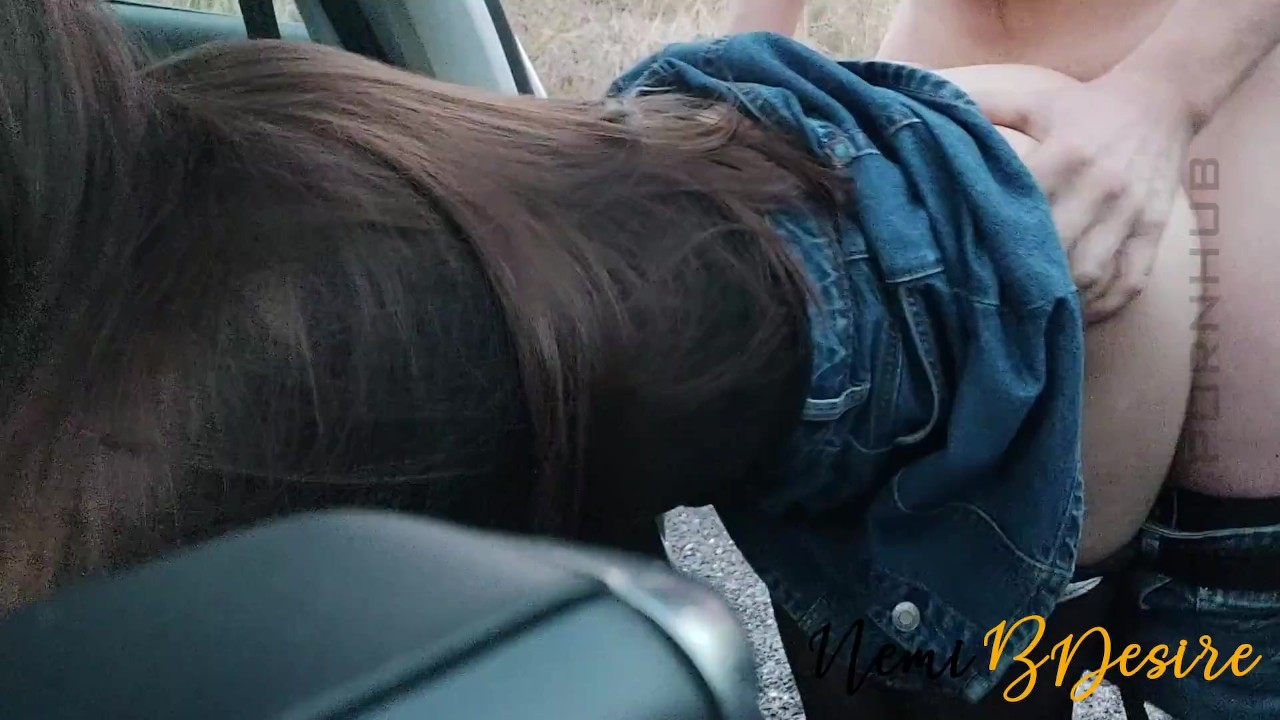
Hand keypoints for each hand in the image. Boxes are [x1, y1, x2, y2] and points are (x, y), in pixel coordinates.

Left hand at [972, 71, 1197, 322]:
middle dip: (1024, 278)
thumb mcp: (1036, 101)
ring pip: (1094, 272)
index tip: (967, 261)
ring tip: (1029, 316)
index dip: (996, 238)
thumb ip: (988, 108)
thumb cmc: (1087, 105)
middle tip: (992, 300)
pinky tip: (1078, 317)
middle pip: (1058, 249)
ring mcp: (1131, 211)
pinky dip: (1105, 305)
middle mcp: (1101, 185)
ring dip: (1061, 299)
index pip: (1026, 205)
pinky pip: (1132, 280)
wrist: (1163, 97)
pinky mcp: (1154, 228)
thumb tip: (934, 110)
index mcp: (1066, 152)